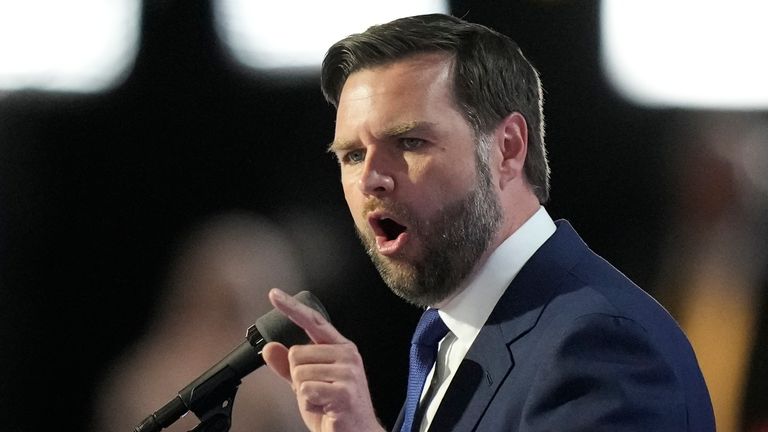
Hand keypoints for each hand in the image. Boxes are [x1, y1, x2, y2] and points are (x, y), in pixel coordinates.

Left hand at [262, 288, 384, 431]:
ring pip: (299, 372)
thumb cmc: (335, 410)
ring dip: (304, 392)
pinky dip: (309, 403)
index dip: (292, 307)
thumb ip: (288, 366)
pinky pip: (306, 389)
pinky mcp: (343, 390)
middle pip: (296, 353)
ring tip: (322, 401)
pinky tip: (325, 407)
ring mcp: (347, 371)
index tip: (274, 294)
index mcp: (340, 348)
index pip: (313, 321)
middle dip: (298, 378)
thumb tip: (270, 348)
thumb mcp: (307, 385)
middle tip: (317, 392)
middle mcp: (347, 355)